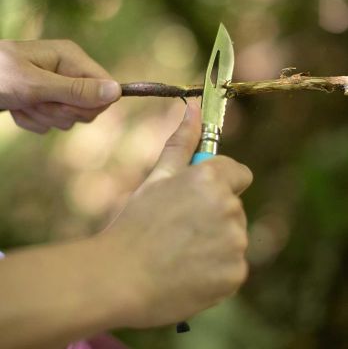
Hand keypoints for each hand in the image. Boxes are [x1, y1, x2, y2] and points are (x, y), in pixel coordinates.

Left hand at [0, 39, 120, 132]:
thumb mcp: (37, 84)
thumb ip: (77, 90)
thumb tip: (117, 92)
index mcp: (71, 59)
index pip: (106, 88)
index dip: (92, 103)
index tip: (66, 105)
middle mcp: (68, 73)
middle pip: (90, 107)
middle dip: (62, 111)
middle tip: (38, 101)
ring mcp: (58, 89)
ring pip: (70, 119)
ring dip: (44, 117)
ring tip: (23, 103)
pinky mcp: (47, 103)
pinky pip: (53, 124)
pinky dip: (34, 121)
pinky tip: (18, 108)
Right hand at [99, 101, 252, 327]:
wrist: (119, 279)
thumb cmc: (135, 224)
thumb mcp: (157, 178)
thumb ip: (182, 142)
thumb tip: (195, 106)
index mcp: (210, 180)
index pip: (238, 173)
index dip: (220, 183)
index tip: (199, 196)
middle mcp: (229, 208)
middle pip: (234, 207)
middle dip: (214, 214)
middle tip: (179, 229)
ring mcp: (235, 244)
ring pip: (233, 237)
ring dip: (215, 243)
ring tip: (181, 253)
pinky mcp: (235, 275)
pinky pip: (232, 266)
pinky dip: (216, 270)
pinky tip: (189, 273)